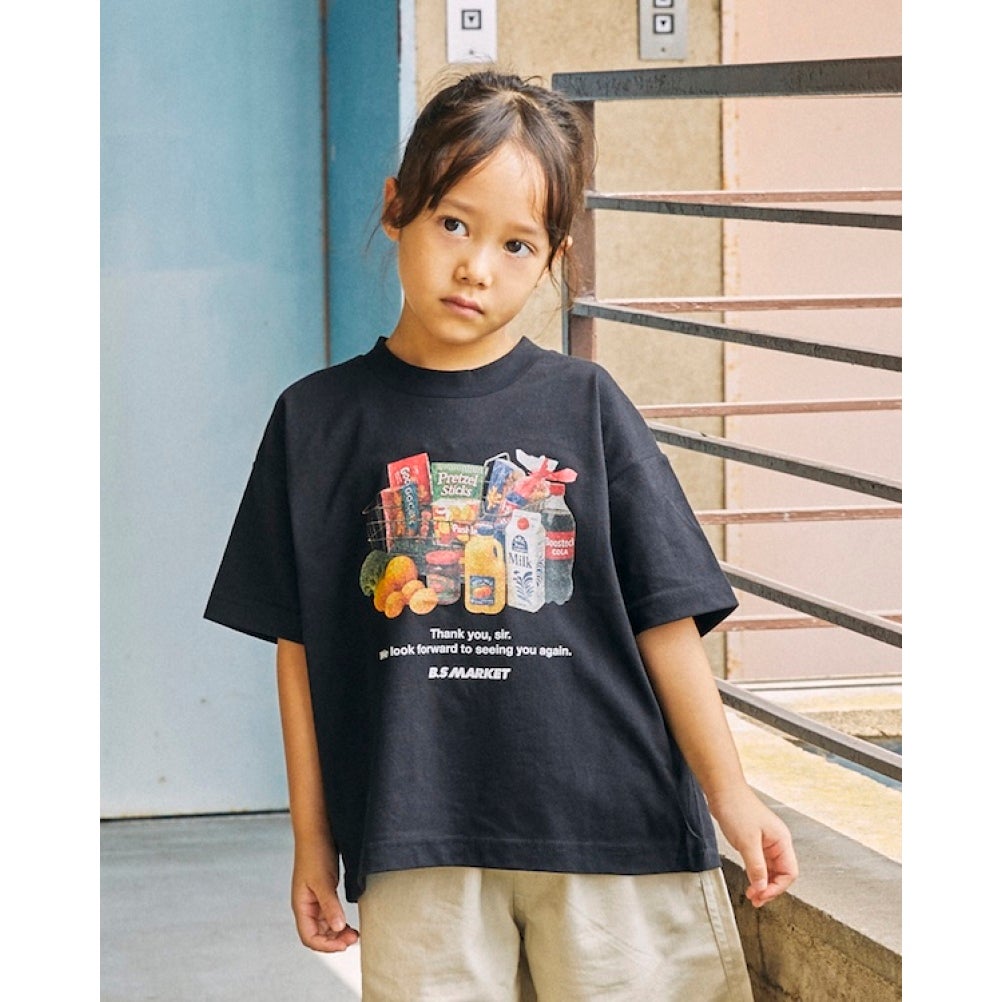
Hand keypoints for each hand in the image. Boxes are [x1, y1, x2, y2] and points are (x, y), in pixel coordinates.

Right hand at [291, 846, 359, 951]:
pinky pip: (331, 914)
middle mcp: (307, 906)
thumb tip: (338, 928)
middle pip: (318, 934)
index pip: (309, 937)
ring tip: (355, 934)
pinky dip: (340, 921)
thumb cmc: (315, 853)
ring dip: (338, 933)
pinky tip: (351, 923)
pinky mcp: (325, 891)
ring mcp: (315, 899)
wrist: (317, 831)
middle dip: (334, 941)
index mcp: (301, 906)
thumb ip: (330, 905)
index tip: (344, 944)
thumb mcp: (323, 881)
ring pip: (326, 926)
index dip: (325, 945)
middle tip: (354, 938)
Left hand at [709, 784, 797, 907]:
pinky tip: (749, 880)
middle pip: (781, 873)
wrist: (722, 790)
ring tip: (751, 894)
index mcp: (782, 841)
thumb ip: (756, 867)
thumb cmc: (737, 808)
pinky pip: (760, 862)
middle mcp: (777, 842)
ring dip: (762, 883)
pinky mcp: (754, 840)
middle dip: (769, 888)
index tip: (761, 896)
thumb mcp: (747, 842)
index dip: (777, 888)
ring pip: (770, 869)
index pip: (789, 873)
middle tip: (755, 899)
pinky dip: (756, 873)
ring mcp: (766, 841)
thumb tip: (762, 889)